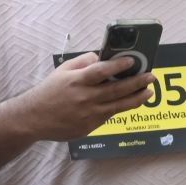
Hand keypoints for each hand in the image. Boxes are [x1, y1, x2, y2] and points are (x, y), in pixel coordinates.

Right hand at [8, 49, 157, 141]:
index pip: (101, 71)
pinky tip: (131, 102)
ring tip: (148, 92)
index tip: (133, 61)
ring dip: (136, 98)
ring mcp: (88, 114)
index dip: (118, 66)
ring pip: (118, 106)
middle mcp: (84, 98)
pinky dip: (121, 108)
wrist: (34, 118)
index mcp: (77, 81)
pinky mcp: (89, 127)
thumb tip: (102, 57)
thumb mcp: (63, 71)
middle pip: (116, 90)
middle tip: (151, 77)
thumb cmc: (49, 91)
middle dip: (136, 83)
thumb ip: (83, 62)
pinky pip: (109, 116)